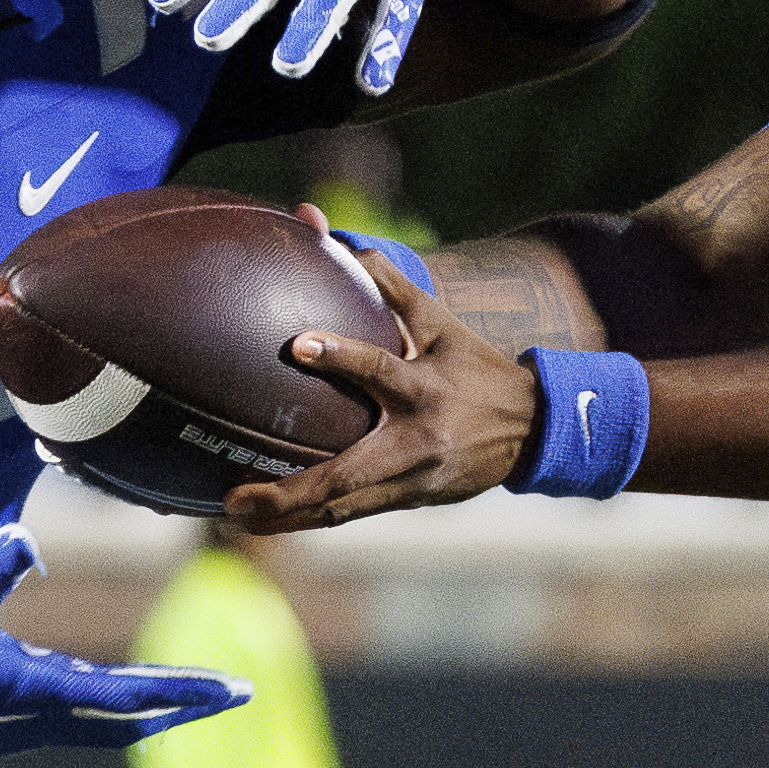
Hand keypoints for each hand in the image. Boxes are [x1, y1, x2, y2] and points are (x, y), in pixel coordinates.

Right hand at [0, 524, 246, 767]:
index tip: (228, 690)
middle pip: (132, 716)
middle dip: (185, 704)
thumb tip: (24, 537)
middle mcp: (40, 718)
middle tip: (239, 692)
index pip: (124, 694)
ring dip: (159, 709)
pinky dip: (123, 712)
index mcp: (30, 689)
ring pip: (112, 725)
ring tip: (201, 696)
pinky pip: (86, 725)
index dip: (181, 691)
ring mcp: (28, 729)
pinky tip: (137, 703)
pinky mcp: (14, 729)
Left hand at [223, 252, 541, 529]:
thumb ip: (395, 289)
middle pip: (348, 475)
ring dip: (290, 517)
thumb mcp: (443, 325)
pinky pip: (352, 513)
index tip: (297, 343)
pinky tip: (271, 522)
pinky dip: (310, 519)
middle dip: (292, 491)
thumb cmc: (476, 370)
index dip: (339, 355)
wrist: (532, 430)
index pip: (379, 368)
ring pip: (344, 508)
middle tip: (236, 498)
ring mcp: (413, 481)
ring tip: (238, 517)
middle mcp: (416, 442)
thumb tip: (348, 245)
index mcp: (424, 389)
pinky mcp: (410, 501)